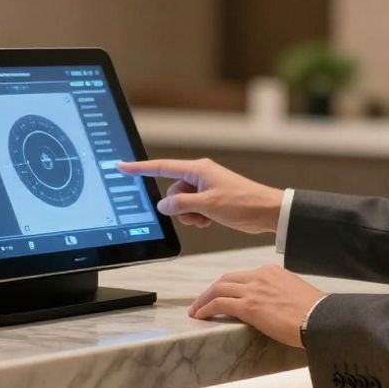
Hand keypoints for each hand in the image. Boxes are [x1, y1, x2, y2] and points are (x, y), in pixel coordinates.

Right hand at [117, 158, 283, 233]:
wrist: (267, 212)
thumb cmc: (242, 203)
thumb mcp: (207, 205)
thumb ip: (181, 204)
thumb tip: (163, 205)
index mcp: (197, 170)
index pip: (161, 167)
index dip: (140, 168)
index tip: (122, 166)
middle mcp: (200, 176)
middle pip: (173, 191)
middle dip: (179, 207)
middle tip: (196, 214)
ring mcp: (206, 187)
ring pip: (182, 203)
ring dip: (189, 215)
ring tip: (206, 219)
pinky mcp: (211, 198)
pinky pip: (192, 208)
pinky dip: (197, 217)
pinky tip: (209, 221)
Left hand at [189, 264, 326, 347]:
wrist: (320, 318)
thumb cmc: (313, 311)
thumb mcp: (293, 292)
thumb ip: (277, 293)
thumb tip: (267, 305)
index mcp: (271, 271)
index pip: (243, 276)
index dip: (228, 286)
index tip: (221, 295)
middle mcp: (260, 276)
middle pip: (226, 279)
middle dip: (211, 290)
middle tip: (202, 302)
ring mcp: (253, 290)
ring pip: (218, 289)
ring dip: (203, 300)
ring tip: (196, 310)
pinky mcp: (249, 306)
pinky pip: (219, 303)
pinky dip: (206, 308)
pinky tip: (200, 316)